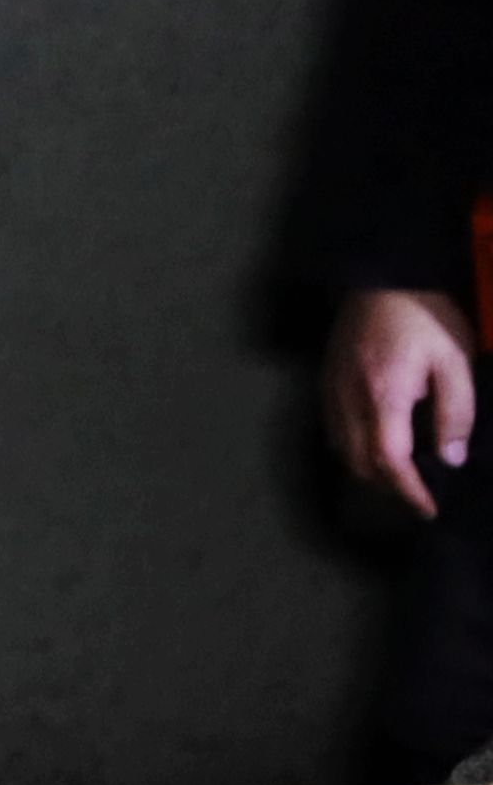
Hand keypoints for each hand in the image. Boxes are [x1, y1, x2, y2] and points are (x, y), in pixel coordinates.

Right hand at [326, 289, 476, 518]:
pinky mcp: (327, 381)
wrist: (383, 275)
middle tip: (420, 496)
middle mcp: (350, 401)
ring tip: (400, 477)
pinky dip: (353, 450)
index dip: (409, 491)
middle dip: (390, 488)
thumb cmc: (426, 316)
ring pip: (343, 451)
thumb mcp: (455, 361)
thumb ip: (456, 412)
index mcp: (384, 396)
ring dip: (370, 472)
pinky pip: (334, 431)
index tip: (429, 509)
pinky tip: (375, 446)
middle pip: (360, 463)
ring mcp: (332, 391)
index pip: (390, 461)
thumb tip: (450, 457)